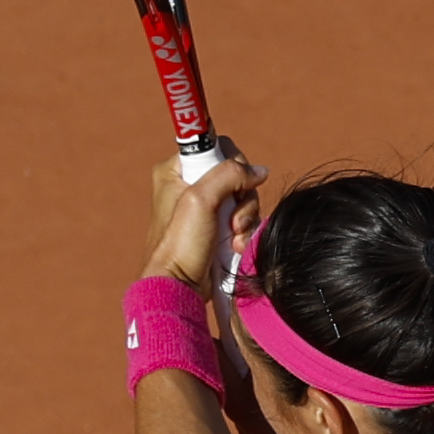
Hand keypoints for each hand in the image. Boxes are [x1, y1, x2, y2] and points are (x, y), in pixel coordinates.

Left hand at [141, 141, 260, 285]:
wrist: (180, 285)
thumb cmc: (180, 245)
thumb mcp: (201, 200)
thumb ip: (229, 175)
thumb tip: (259, 172)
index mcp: (175, 170)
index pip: (217, 147)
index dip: (233, 166)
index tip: (232, 186)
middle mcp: (187, 184)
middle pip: (236, 174)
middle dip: (242, 199)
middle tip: (231, 220)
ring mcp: (203, 207)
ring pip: (242, 197)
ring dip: (245, 218)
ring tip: (232, 238)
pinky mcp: (215, 226)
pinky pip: (242, 217)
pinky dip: (243, 231)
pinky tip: (234, 246)